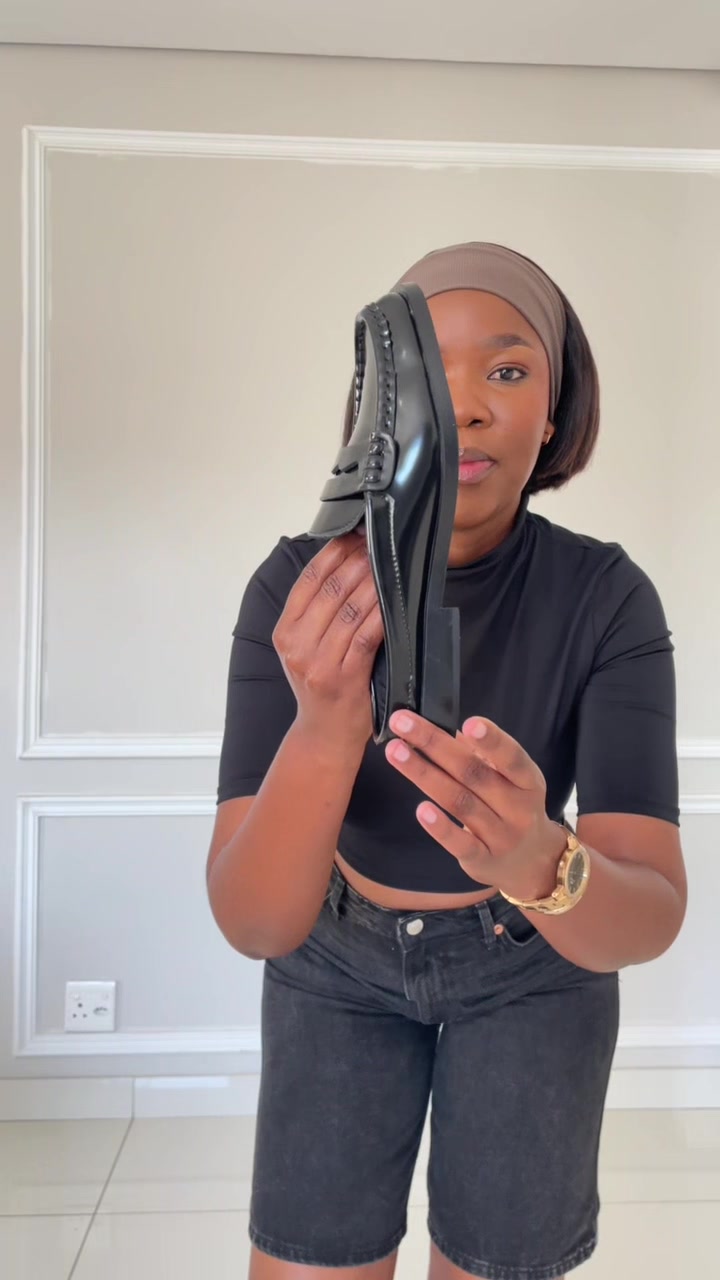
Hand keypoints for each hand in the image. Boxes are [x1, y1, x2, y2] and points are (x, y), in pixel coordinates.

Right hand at [272, 532, 383, 749]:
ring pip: (351, 609)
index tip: (355, 534)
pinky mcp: (344, 676)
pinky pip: (367, 635)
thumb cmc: (320, 685)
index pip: (309, 580)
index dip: (334, 553)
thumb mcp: (303, 647)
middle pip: (332, 590)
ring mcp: (319, 662)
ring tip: (390, 565)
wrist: (323, 733)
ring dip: (375, 583)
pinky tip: (394, 600)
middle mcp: (296, 644)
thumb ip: (315, 613)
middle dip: (360, 562)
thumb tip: (345, 563)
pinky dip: (382, 614)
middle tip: (381, 544)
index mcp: (284, 631)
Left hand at [384, 711, 566, 897]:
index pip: (512, 758)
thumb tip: (440, 726)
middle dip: (434, 744)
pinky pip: (460, 844)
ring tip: (395, 752)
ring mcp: (501, 836)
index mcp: (528, 781)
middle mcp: (518, 808)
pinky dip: (440, 827)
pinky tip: (420, 809)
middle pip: (473, 773)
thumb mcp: (509, 780)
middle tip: (402, 722)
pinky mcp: (483, 860)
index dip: (492, 740)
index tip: (468, 722)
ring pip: (459, 802)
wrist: (531, 862)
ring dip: (424, 775)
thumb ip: (479, 754)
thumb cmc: (512, 808)